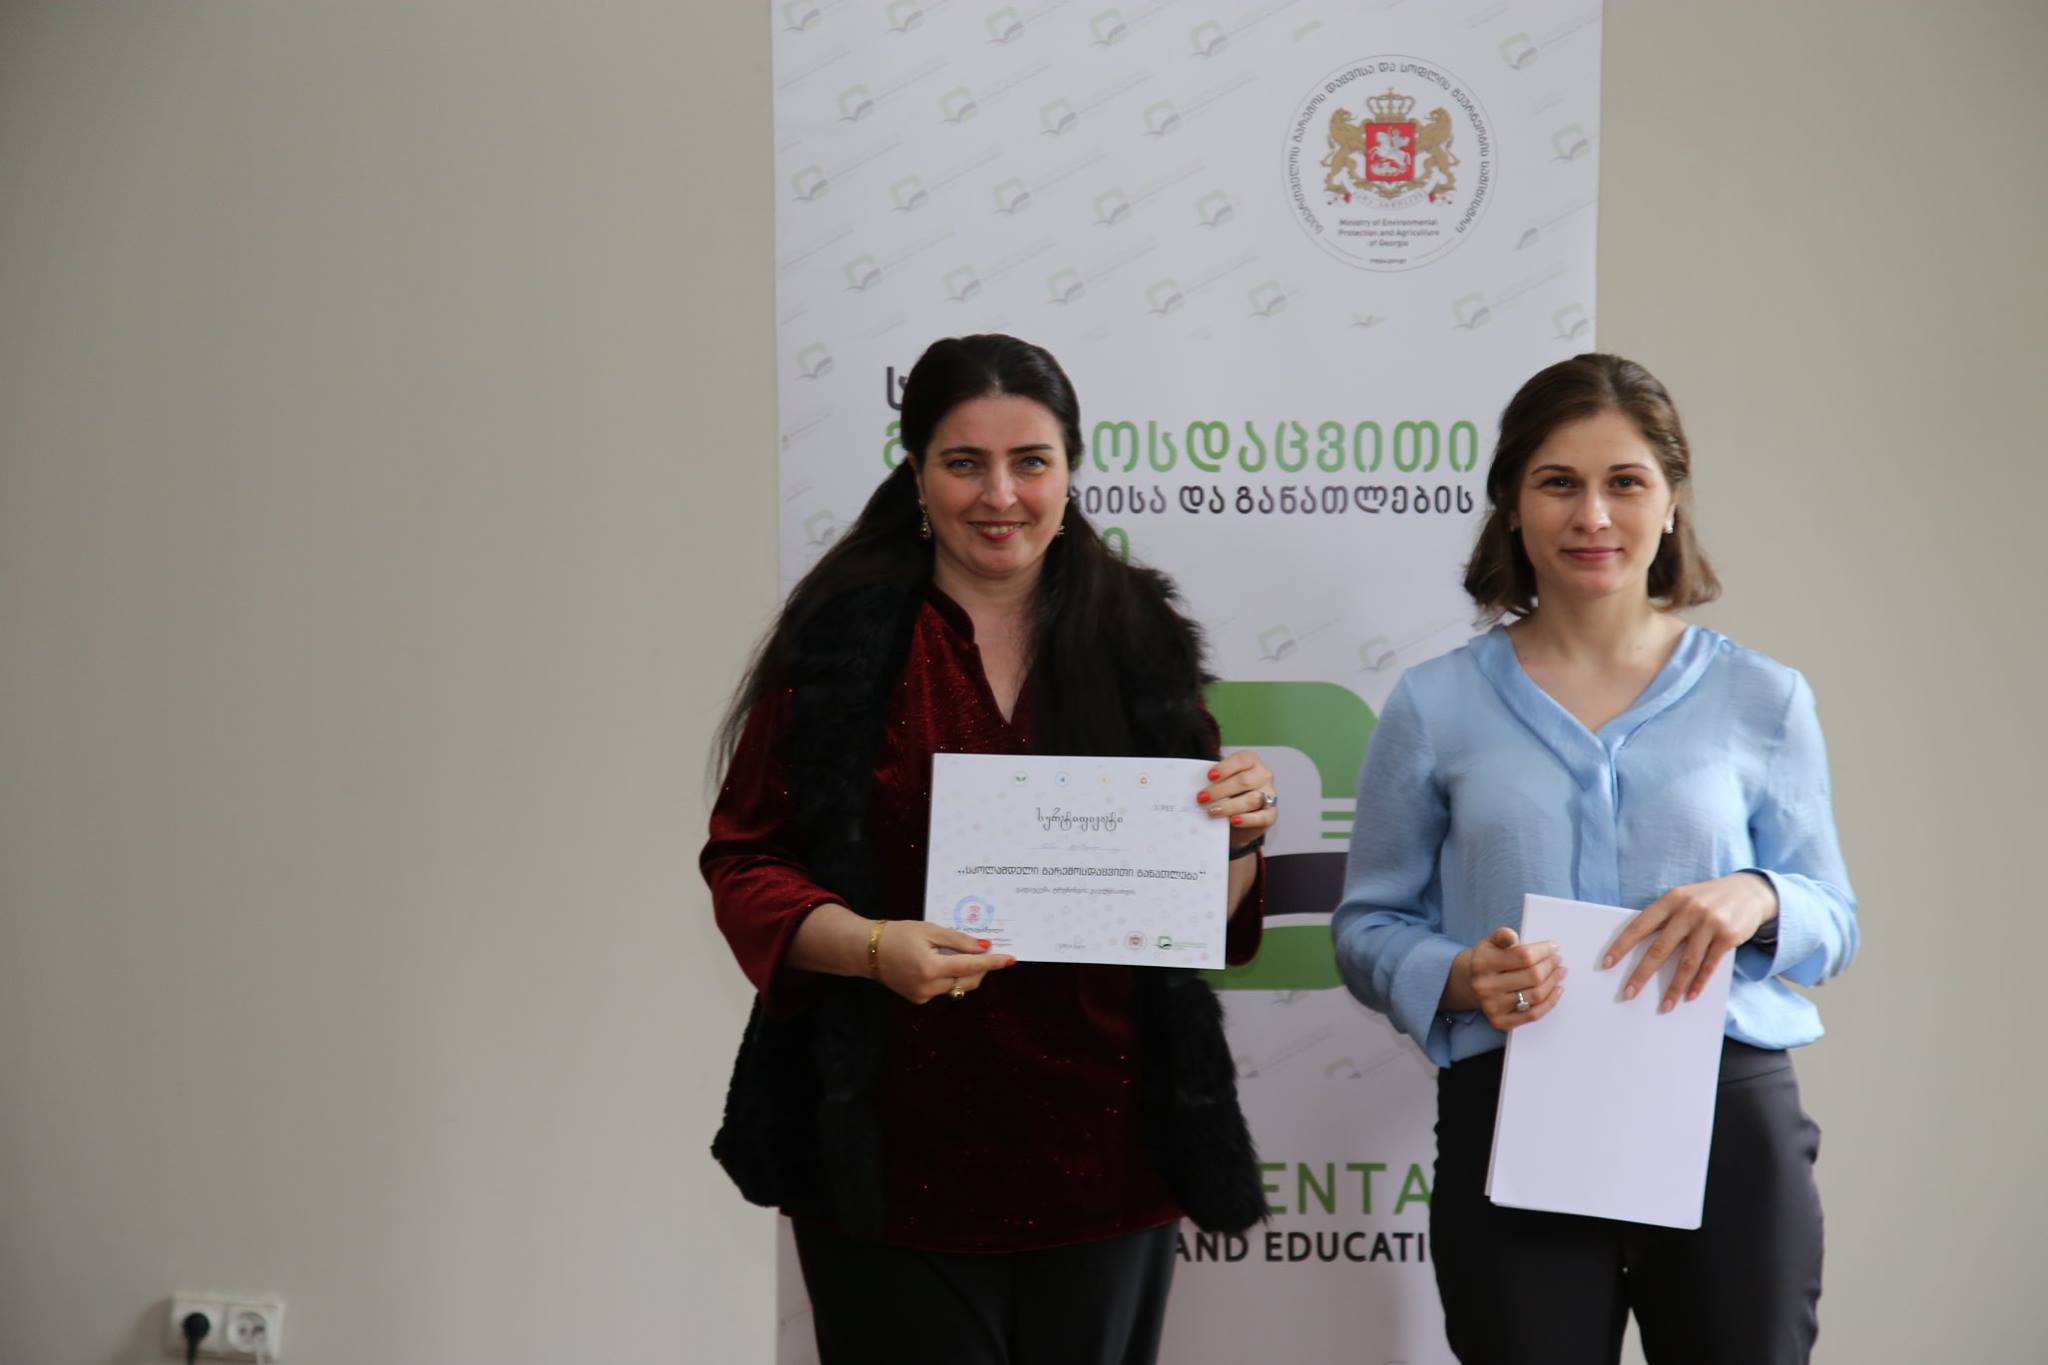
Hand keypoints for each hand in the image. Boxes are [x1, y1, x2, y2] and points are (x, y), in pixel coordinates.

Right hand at [874, 919, 1015, 1003]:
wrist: (866, 951)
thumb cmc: (897, 934)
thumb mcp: (929, 930)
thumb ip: (958, 941)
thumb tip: (984, 948)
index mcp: (932, 968)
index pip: (971, 966)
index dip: (993, 962)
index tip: (1011, 959)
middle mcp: (929, 987)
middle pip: (968, 981)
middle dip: (980, 967)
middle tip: (984, 951)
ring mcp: (923, 996)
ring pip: (957, 987)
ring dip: (965, 973)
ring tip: (958, 954)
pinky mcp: (919, 1000)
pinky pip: (944, 990)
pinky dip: (948, 978)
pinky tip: (937, 963)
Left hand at [1199, 749, 1276, 849]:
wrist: (1236, 819)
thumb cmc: (1226, 793)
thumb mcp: (1221, 782)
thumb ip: (1213, 782)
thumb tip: (1197, 788)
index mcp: (1251, 761)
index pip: (1242, 760)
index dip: (1225, 768)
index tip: (1209, 776)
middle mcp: (1263, 775)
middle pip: (1244, 781)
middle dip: (1221, 790)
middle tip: (1202, 798)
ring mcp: (1270, 795)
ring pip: (1252, 799)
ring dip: (1230, 806)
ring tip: (1212, 811)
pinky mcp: (1271, 815)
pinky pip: (1262, 817)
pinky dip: (1246, 819)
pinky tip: (1233, 821)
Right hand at [1452, 927, 1565, 1030]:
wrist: (1473, 984)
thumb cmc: (1489, 960)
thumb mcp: (1490, 942)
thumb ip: (1502, 936)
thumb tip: (1512, 936)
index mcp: (1483, 963)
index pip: (1524, 956)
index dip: (1543, 951)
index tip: (1553, 947)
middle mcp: (1485, 987)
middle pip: (1532, 976)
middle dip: (1550, 966)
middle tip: (1557, 960)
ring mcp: (1492, 1006)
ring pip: (1536, 995)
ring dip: (1553, 982)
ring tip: (1559, 972)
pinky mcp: (1500, 1022)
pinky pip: (1533, 1014)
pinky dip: (1550, 1002)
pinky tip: (1557, 990)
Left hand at [1605, 873, 1777, 1011]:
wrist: (1749, 891)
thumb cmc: (1706, 899)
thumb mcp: (1683, 899)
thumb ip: (1664, 918)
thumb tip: (1639, 947)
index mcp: (1670, 900)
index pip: (1639, 925)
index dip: (1622, 946)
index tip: (1606, 964)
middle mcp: (1688, 910)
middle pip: (1659, 948)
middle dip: (1642, 974)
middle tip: (1628, 994)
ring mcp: (1709, 923)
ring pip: (1686, 962)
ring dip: (1674, 988)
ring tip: (1664, 1006)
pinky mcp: (1728, 936)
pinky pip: (1709, 965)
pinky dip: (1698, 983)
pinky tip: (1689, 996)